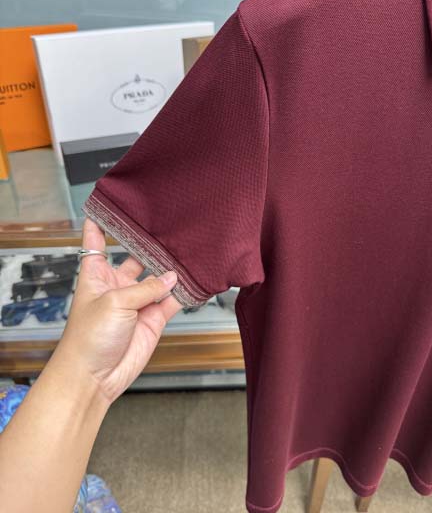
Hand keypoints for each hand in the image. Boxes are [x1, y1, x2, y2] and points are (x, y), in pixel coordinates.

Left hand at [56, 217, 183, 403]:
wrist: (95, 376)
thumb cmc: (88, 338)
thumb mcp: (114, 302)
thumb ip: (145, 288)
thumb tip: (171, 277)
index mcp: (96, 274)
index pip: (96, 241)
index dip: (100, 223)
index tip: (107, 204)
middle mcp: (117, 285)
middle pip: (134, 257)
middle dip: (147, 245)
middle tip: (166, 228)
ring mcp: (136, 302)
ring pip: (157, 279)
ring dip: (170, 269)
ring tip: (187, 251)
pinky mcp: (153, 319)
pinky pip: (172, 301)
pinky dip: (183, 293)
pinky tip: (194, 281)